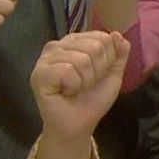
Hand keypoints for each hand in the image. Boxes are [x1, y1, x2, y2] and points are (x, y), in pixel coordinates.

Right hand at [31, 31, 129, 145]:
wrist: (79, 125)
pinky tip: (65, 92)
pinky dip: (73, 85)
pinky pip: (67, 70)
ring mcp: (46, 58)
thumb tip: (117, 34)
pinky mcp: (39, 73)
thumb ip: (119, 53)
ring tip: (75, 89)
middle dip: (98, 71)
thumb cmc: (92, 99)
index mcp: (75, 42)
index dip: (107, 59)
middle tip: (86, 84)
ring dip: (86, 80)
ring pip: (82, 59)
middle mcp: (59, 45)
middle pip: (95, 46)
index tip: (98, 74)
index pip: (102, 37)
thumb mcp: (112, 74)